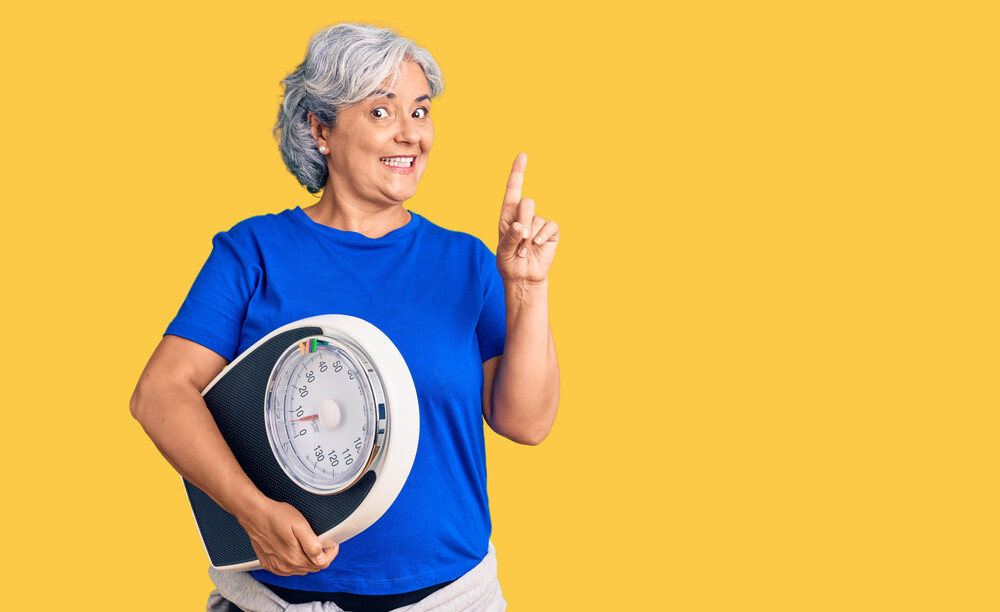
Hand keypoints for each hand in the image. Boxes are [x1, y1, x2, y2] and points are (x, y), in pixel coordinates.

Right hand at [237, 496, 337, 575]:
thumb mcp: (300, 526)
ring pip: (300, 569)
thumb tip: (322, 558)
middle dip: (319, 556)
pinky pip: (287, 569)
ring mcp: (276, 567)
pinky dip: (293, 562)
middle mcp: (285, 567)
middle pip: (312, 567)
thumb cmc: (276, 516)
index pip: (322, 564)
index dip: (330, 553)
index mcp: (295, 559)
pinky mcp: (268, 564)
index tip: (330, 543)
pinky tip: (293, 550)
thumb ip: (312, 545)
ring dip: (307, 559)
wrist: (254, 514)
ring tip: (306, 544)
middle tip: (320, 541)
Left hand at [497, 153, 558, 285]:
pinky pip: (550, 226)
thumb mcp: (503, 252)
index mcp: (508, 214)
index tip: (523, 156)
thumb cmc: (509, 263)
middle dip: (523, 221)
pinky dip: (543, 236)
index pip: (513, 189)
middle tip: (520, 239)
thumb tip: (519, 227)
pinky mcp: (550, 232)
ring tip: (524, 251)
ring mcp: (538, 223)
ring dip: (529, 237)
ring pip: (537, 218)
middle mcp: (523, 215)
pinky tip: (537, 245)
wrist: (523, 278)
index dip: (518, 172)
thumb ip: (509, 239)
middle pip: (527, 203)